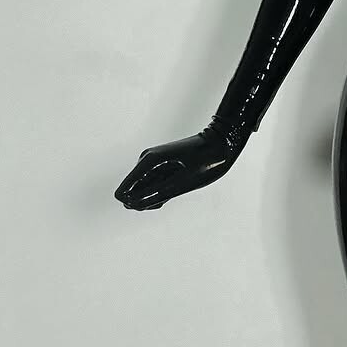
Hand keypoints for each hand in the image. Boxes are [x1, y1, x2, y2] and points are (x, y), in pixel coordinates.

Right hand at [115, 122, 239, 210]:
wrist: (223, 142)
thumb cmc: (205, 161)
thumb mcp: (181, 183)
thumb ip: (155, 195)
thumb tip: (132, 204)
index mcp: (148, 161)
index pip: (123, 191)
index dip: (136, 203)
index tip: (159, 200)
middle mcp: (147, 160)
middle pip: (133, 192)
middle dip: (149, 200)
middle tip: (173, 192)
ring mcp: (154, 162)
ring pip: (144, 189)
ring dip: (158, 196)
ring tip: (178, 186)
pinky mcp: (162, 164)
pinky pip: (154, 184)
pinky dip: (163, 191)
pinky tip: (177, 185)